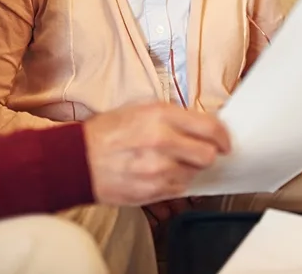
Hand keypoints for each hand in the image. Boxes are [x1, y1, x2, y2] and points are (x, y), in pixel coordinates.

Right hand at [83, 101, 229, 205]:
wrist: (76, 160)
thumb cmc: (107, 132)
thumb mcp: (141, 109)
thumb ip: (174, 117)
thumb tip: (203, 127)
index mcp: (161, 116)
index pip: (210, 128)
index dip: (223, 137)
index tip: (225, 142)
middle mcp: (162, 142)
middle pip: (208, 155)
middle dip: (207, 154)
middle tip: (198, 152)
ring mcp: (157, 169)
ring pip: (194, 174)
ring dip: (188, 169)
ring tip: (170, 162)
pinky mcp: (151, 191)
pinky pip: (179, 189)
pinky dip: (175, 182)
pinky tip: (160, 174)